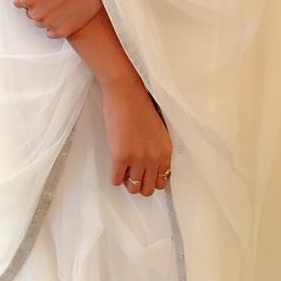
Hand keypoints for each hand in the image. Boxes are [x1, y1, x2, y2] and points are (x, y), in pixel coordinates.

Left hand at [13, 0, 102, 38]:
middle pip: (30, 13)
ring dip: (47, 14)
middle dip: (37, 3)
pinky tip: (65, 10)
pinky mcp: (63, 31)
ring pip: (41, 22)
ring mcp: (50, 24)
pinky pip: (51, 32)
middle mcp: (37, 14)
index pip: (19, 2)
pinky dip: (56, 23)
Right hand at [102, 77, 172, 196]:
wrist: (126, 91)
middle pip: (148, 189)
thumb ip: (157, 150)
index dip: (152, 179)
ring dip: (127, 181)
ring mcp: (137, 158)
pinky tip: (115, 164)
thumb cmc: (140, 106)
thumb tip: (150, 168)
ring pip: (132, 188)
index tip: (145, 174)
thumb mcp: (159, 130)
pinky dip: (115, 176)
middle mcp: (154, 157)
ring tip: (123, 168)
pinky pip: (116, 180)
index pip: (163, 181)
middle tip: (132, 172)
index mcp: (166, 150)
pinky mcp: (120, 156)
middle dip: (140, 183)